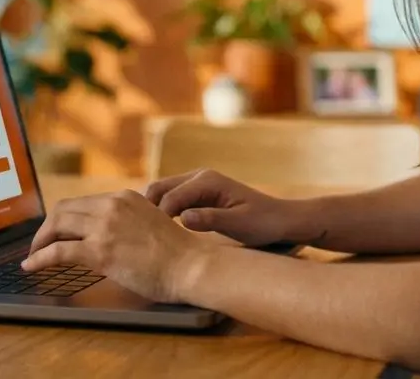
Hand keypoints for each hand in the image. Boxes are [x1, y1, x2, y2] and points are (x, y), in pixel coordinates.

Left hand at [22, 190, 208, 302]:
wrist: (192, 266)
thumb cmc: (178, 254)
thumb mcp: (149, 224)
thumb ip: (127, 223)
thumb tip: (107, 238)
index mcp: (125, 198)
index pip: (82, 202)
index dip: (63, 218)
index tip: (56, 231)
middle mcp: (113, 205)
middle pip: (63, 209)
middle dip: (47, 227)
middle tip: (40, 244)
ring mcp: (105, 226)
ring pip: (57, 225)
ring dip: (40, 241)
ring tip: (34, 255)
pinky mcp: (100, 250)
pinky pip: (58, 251)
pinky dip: (39, 258)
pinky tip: (31, 266)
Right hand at [144, 169, 302, 247]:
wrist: (280, 219)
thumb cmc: (263, 223)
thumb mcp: (239, 224)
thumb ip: (211, 219)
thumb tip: (184, 218)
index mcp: (208, 181)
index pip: (170, 197)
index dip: (157, 219)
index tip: (148, 241)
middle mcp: (199, 177)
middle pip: (159, 188)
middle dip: (147, 211)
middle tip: (140, 237)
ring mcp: (197, 184)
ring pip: (161, 193)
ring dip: (152, 212)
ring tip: (145, 237)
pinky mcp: (197, 194)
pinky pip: (171, 200)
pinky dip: (161, 212)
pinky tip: (159, 233)